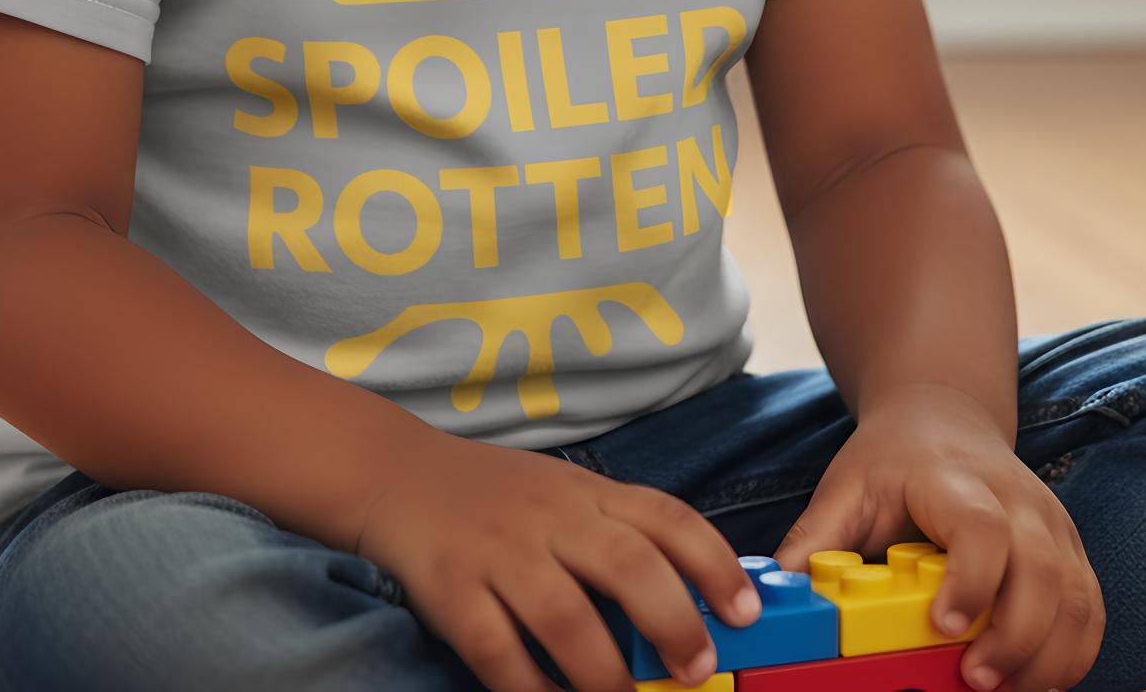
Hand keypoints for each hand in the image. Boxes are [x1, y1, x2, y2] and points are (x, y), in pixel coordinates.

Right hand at [353, 426, 761, 691]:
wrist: (400, 474)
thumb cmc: (499, 496)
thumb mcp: (564, 494)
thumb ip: (617, 535)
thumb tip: (694, 602)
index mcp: (587, 491)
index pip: (665, 516)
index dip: (713, 562)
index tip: (745, 611)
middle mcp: (550, 517)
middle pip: (626, 564)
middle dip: (672, 621)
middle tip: (697, 669)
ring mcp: (500, 553)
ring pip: (565, 615)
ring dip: (605, 673)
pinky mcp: (453, 593)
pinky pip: (498, 651)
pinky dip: (531, 691)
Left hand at [771, 382, 1103, 691]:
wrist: (944, 417)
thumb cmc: (892, 460)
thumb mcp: (846, 487)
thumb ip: (815, 541)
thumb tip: (778, 597)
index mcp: (955, 480)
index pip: (980, 527)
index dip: (971, 580)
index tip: (945, 627)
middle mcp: (1017, 500)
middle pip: (1041, 570)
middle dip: (1016, 638)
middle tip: (973, 681)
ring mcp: (1053, 526)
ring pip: (1077, 599)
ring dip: (1048, 658)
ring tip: (1001, 691)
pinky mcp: (1072, 553)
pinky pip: (1090, 613)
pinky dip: (1072, 656)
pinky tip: (1031, 681)